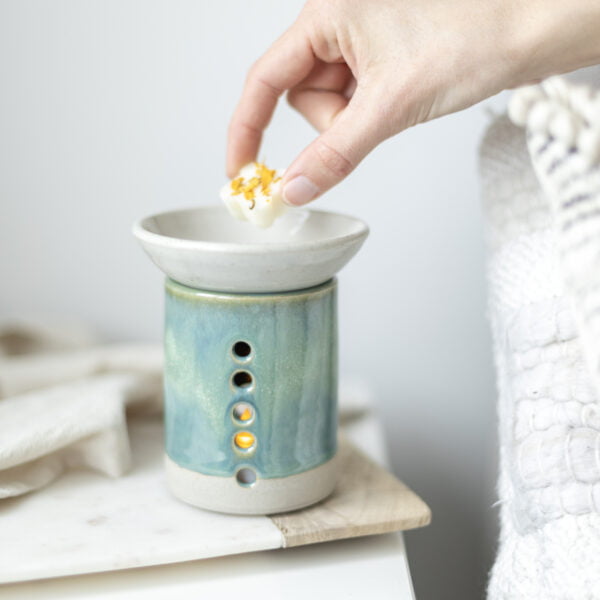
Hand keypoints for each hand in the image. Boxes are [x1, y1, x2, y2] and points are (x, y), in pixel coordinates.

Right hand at [227, 0, 599, 205]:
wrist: (524, 32)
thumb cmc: (470, 39)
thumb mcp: (390, 105)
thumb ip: (334, 153)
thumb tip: (294, 188)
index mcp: (326, 14)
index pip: (264, 81)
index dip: (245, 130)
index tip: (239, 171)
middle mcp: (335, 23)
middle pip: (301, 97)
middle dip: (331, 122)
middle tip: (372, 117)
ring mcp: (357, 41)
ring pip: (328, 105)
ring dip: (354, 121)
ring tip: (396, 101)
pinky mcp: (376, 59)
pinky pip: (351, 103)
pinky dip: (368, 116)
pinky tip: (400, 99)